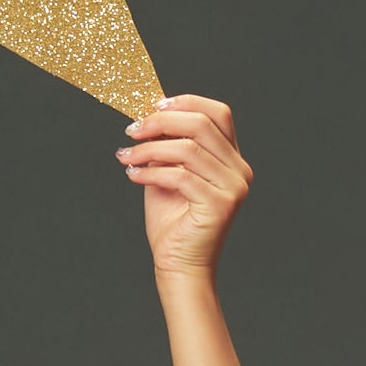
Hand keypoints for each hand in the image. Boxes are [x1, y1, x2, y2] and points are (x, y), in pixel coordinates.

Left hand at [119, 93, 252, 279]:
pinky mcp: (220, 205)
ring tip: (126, 157)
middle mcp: (239, 170)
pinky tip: (133, 175)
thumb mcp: (167, 170)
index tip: (153, 107)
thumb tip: (148, 113)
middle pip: (202, 124)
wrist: (179, 263)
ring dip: (149, 149)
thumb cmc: (173, 220)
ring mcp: (233, 188)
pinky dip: (151, 172)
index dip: (186, 102)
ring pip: (188, 149)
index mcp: (231, 158)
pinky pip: (180, 176)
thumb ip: (166, 144)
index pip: (218, 113)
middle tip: (132, 131)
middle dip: (160, 122)